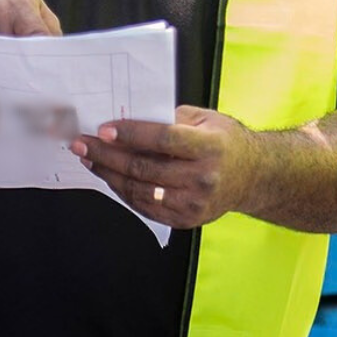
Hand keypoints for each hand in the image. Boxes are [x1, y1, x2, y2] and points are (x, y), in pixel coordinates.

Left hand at [72, 105, 258, 227]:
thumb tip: (129, 117)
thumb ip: (171, 118)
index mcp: (210, 147)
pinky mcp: (186, 219)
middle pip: (146, 168)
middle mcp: (203, 178)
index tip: (104, 129)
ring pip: (140, 190)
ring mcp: (194, 203)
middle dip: (108, 155)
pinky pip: (145, 206)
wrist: (253, 176)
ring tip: (90, 160)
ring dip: (109, 174)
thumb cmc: (226, 142)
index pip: (163, 140)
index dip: (131, 135)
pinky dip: (123, 191)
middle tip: (83, 144)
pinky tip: (110, 177)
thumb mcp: (206, 118)